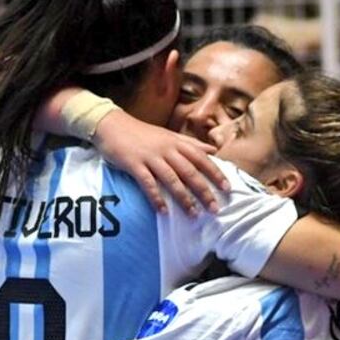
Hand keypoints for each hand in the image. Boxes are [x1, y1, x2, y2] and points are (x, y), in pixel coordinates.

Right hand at [92, 109, 229, 215]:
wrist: (112, 125)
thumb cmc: (142, 133)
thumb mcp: (169, 134)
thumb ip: (192, 143)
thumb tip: (213, 150)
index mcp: (177, 142)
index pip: (201, 158)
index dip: (215, 173)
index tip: (227, 188)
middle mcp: (167, 149)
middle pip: (190, 172)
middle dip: (204, 191)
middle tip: (215, 208)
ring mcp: (150, 157)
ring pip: (172, 179)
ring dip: (184, 198)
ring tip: (194, 214)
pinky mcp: (134, 164)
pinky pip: (148, 183)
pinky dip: (156, 198)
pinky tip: (164, 211)